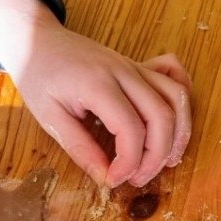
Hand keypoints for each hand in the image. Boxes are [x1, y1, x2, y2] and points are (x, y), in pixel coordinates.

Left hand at [0, 0, 192, 188]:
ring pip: (177, 98)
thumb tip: (106, 178)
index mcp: (98, 84)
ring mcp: (136, 67)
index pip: (131, 130)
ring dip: (179, 133)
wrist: (37, 39)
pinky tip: (175, 122)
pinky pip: (175, 76)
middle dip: (157, 156)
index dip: (129, 163)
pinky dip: (183, 99)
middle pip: (162, 117)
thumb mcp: (49, 118)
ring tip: (166, 161)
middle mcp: (124, 72)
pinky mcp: (140, 66)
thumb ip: (80, 149)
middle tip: (138, 179)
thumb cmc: (38, 76)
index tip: (114, 180)